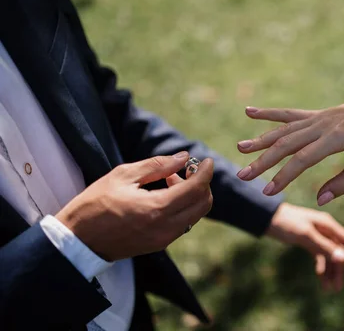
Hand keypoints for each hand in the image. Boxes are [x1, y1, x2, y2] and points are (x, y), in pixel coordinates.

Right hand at [56, 153, 213, 260]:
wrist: (78, 241)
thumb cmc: (95, 204)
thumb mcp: (123, 175)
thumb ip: (157, 165)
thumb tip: (183, 157)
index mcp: (157, 208)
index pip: (196, 189)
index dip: (205, 172)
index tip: (206, 160)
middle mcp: (165, 227)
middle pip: (203, 204)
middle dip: (201, 184)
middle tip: (186, 169)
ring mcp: (164, 239)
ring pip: (195, 215)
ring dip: (191, 196)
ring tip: (169, 180)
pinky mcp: (159, 245)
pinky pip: (183, 223)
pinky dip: (182, 207)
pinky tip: (164, 195)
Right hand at [237, 83, 343, 204]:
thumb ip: (343, 183)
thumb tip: (319, 200)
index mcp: (336, 139)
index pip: (303, 159)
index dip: (283, 176)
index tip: (267, 192)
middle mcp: (322, 125)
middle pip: (286, 144)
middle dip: (263, 161)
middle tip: (243, 176)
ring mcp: (316, 118)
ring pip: (284, 130)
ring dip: (261, 140)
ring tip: (240, 148)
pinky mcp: (315, 114)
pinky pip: (288, 114)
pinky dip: (268, 113)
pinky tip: (249, 112)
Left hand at [266, 203, 343, 291]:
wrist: (267, 218)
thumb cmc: (286, 223)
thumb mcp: (306, 235)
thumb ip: (324, 247)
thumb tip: (343, 258)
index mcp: (327, 224)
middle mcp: (325, 229)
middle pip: (338, 251)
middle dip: (339, 270)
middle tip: (337, 288)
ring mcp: (317, 235)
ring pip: (329, 256)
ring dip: (330, 271)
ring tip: (328, 289)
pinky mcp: (309, 241)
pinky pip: (320, 256)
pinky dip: (321, 267)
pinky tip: (320, 278)